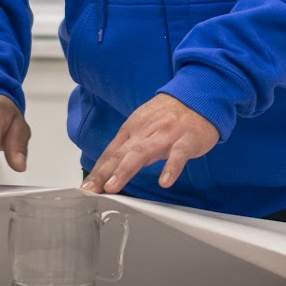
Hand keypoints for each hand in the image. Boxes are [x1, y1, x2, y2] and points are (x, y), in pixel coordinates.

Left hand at [83, 93, 216, 193]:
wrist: (199, 96)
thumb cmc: (169, 116)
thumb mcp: (144, 128)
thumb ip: (129, 148)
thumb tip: (110, 170)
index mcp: (133, 128)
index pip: (112, 152)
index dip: (98, 170)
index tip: (86, 187)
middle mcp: (146, 130)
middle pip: (121, 153)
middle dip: (104, 172)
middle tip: (90, 189)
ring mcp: (166, 134)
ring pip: (142, 152)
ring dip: (125, 170)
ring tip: (113, 187)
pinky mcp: (187, 140)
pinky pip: (178, 155)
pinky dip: (171, 168)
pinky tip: (165, 182)